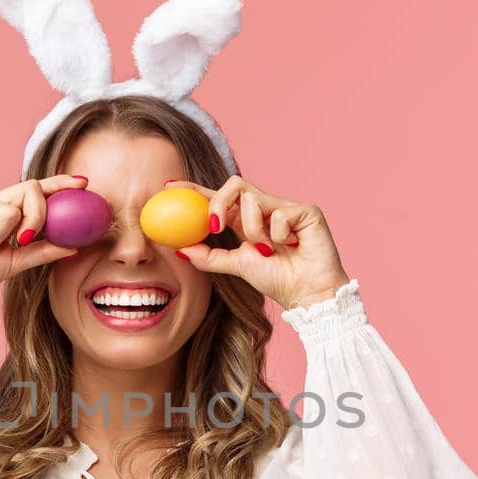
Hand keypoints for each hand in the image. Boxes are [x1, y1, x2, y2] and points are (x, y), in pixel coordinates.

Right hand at [0, 175, 86, 308]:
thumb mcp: (13, 264)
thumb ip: (40, 253)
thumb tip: (73, 246)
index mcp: (1, 213)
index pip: (34, 193)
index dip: (58, 185)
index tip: (83, 183)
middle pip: (29, 191)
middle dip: (37, 216)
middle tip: (21, 240)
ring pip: (11, 213)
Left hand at [166, 175, 350, 308]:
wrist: (308, 294)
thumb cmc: (278, 280)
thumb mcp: (237, 266)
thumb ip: (209, 257)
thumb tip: (179, 249)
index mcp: (247, 220)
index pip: (218, 197)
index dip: (195, 189)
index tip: (169, 187)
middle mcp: (265, 209)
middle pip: (234, 184)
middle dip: (219, 202)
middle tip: (214, 226)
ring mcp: (285, 208)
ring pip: (254, 199)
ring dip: (253, 229)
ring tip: (268, 248)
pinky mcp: (306, 211)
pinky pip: (280, 213)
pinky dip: (279, 234)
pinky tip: (292, 246)